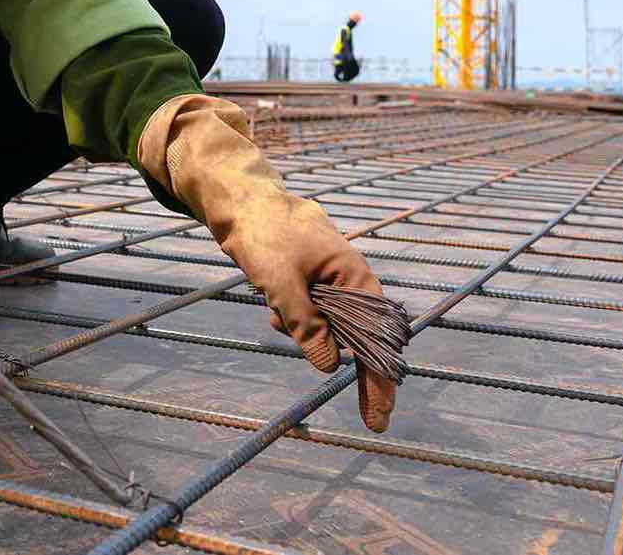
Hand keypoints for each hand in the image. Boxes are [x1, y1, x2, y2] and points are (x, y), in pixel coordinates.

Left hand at [139, 94, 395, 430]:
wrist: (242, 201)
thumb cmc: (265, 236)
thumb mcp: (281, 284)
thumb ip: (306, 325)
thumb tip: (329, 366)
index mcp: (354, 278)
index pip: (375, 340)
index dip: (380, 381)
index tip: (380, 417)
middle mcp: (352, 282)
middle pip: (361, 340)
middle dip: (354, 369)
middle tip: (372, 420)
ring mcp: (333, 282)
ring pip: (330, 328)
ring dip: (307, 333)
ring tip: (276, 312)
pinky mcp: (313, 282)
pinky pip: (312, 314)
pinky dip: (294, 319)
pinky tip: (272, 307)